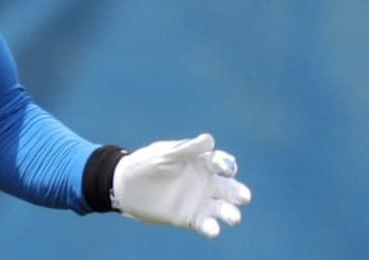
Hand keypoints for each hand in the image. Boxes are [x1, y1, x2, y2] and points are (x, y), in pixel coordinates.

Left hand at [112, 133, 251, 237]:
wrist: (125, 185)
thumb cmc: (146, 163)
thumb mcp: (165, 154)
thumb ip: (186, 150)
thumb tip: (209, 139)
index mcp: (200, 162)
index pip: (220, 163)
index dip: (225, 164)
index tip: (224, 166)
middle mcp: (205, 182)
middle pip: (228, 188)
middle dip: (237, 192)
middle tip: (243, 196)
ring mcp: (199, 201)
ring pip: (222, 208)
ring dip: (230, 213)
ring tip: (233, 217)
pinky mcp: (190, 218)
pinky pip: (205, 224)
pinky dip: (211, 228)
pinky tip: (212, 229)